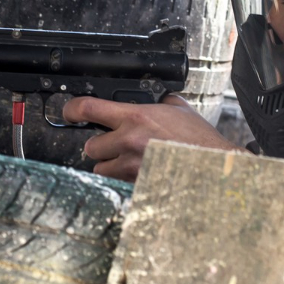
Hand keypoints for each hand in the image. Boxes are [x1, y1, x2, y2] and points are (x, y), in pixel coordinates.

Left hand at [64, 94, 242, 181]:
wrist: (214, 166)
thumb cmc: (199, 140)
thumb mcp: (178, 109)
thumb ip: (158, 103)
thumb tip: (152, 98)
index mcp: (135, 118)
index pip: (88, 109)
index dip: (72, 110)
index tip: (69, 113)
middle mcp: (128, 142)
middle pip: (90, 146)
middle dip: (100, 146)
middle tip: (115, 144)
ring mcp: (131, 166)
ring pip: (101, 168)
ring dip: (110, 165)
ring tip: (130, 160)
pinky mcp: (136, 185)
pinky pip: (118, 182)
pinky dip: (125, 178)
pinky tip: (143, 171)